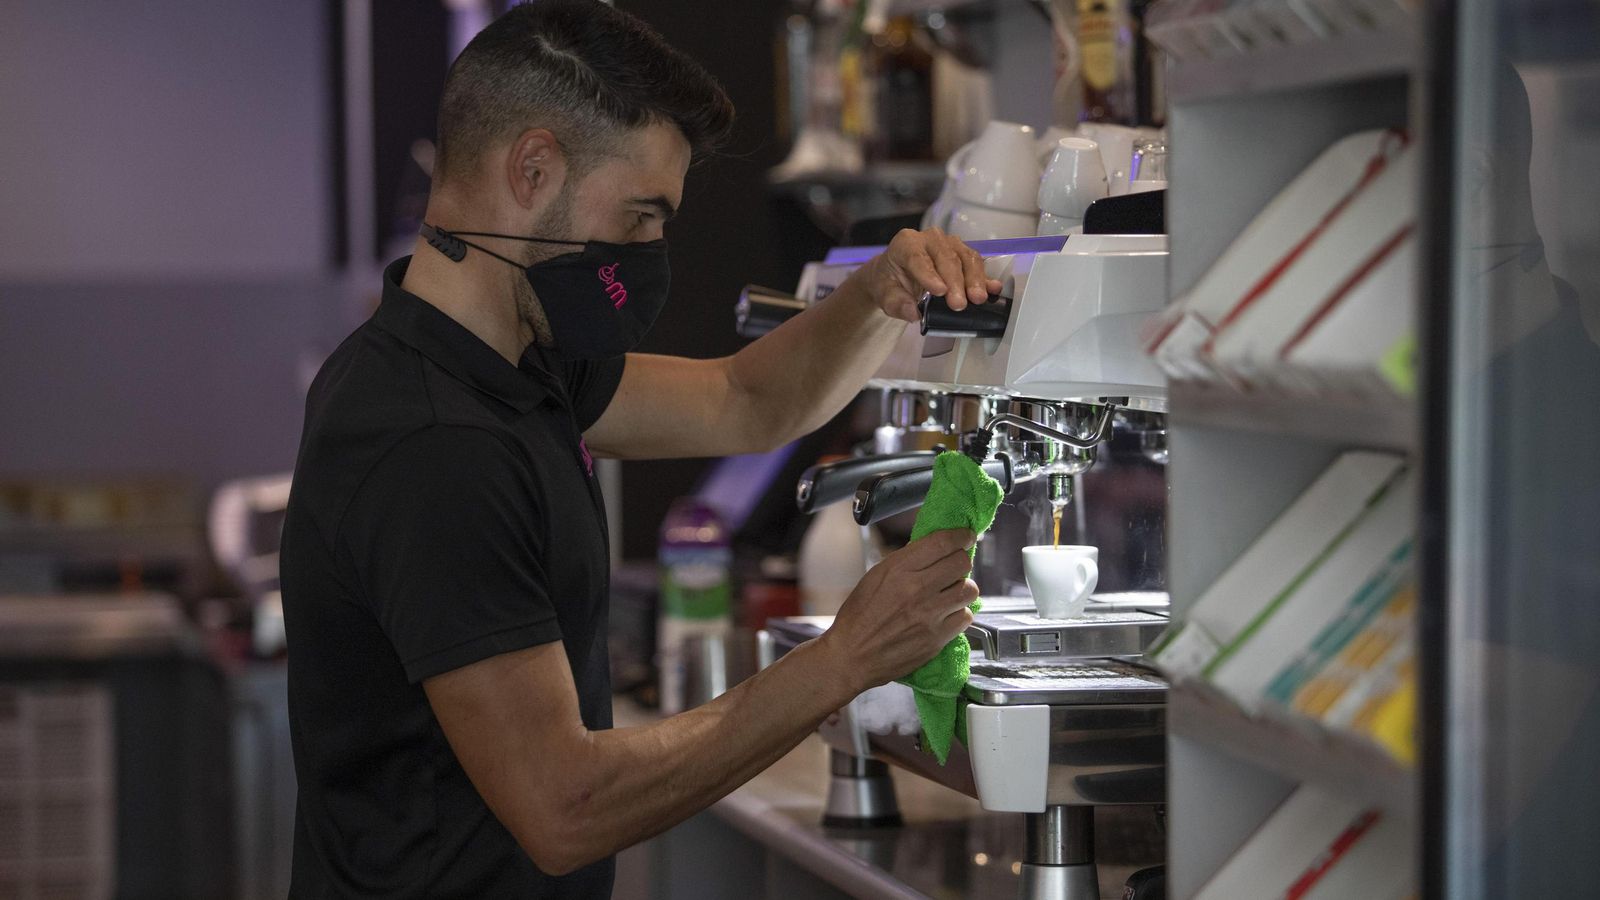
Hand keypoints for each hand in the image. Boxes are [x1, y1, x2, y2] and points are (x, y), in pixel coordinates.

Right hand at [818, 528, 979, 691]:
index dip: (961, 536)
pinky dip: (959, 615)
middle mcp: (917, 588)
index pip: (943, 542)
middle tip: (954, 568)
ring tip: (950, 594)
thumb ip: (904, 562)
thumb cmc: (858, 617)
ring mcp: (930, 614)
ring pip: (969, 590)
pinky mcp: (937, 638)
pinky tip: (946, 615)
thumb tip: (930, 549)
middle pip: (962, 563)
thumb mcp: (874, 577)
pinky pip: (965, 617)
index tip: (966, 537)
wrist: (852, 656)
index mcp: (899, 569)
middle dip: (961, 562)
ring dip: (962, 589)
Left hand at [857, 228, 1002, 322]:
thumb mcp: (885, 296)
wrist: (898, 276)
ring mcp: (950, 243)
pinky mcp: (964, 253)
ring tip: (977, 299)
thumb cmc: (891, 282)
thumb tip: (913, 312)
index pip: (918, 257)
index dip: (929, 274)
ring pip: (965, 257)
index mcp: (906, 243)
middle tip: (959, 304)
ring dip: (974, 279)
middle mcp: (930, 238)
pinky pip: (976, 263)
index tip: (939, 292)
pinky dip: (985, 277)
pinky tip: (993, 289)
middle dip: (955, 282)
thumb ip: (897, 303)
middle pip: (946, 257)